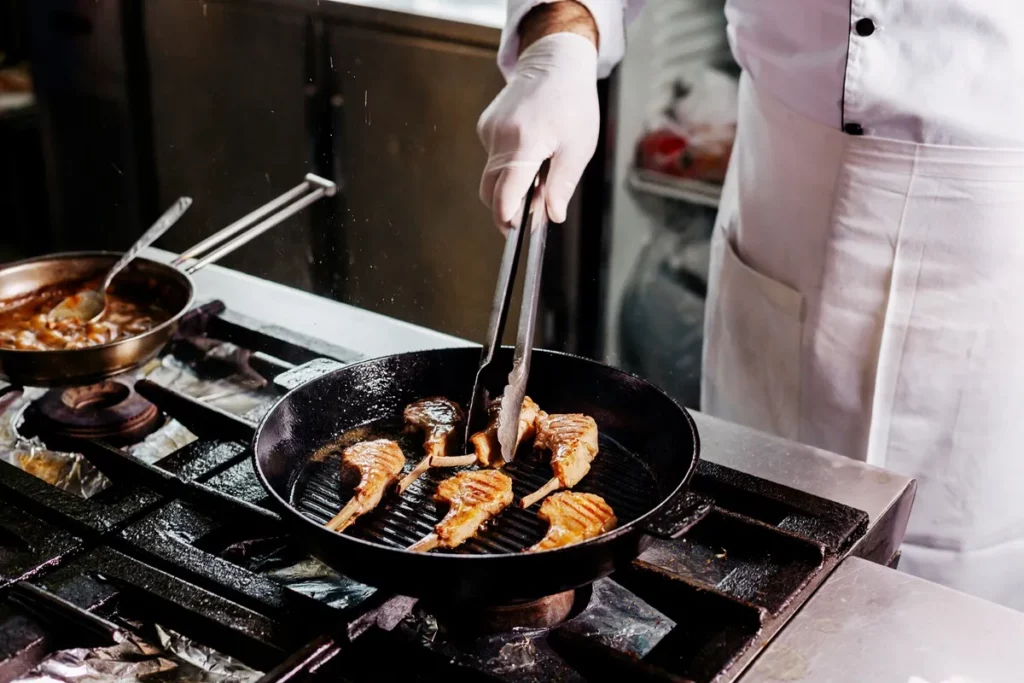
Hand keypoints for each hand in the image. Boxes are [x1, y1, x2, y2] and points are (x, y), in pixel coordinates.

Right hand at [477, 32, 598, 227]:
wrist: (555, 63)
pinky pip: (492, 158)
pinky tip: (529, 153)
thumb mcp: (578, 147)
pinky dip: (508, 166)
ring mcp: (489, 130)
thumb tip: (552, 215)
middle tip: (530, 213)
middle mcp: (499, 137)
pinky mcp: (485, 126)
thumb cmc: (572, 102)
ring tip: (538, 176)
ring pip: (491, 174)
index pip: (504, 194)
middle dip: (506, 208)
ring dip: (509, 185)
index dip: (508, 218)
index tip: (516, 231)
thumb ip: (562, 185)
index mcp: (524, 143)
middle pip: (489, 190)